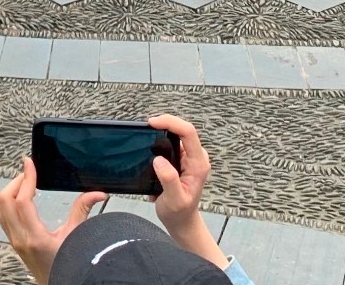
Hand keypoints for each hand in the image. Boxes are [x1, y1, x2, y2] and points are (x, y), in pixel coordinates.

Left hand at [0, 157, 104, 284]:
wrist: (58, 284)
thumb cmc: (67, 266)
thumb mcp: (76, 237)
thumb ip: (83, 211)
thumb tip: (97, 193)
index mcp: (34, 237)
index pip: (22, 200)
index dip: (26, 178)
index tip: (29, 163)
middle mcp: (20, 238)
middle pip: (5, 200)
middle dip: (16, 181)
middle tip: (30, 173)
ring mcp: (14, 240)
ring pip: (0, 208)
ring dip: (10, 191)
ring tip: (25, 183)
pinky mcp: (14, 241)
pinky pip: (2, 216)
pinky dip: (8, 202)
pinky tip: (21, 197)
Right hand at [148, 115, 227, 265]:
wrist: (182, 221)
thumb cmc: (179, 213)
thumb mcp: (174, 200)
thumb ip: (169, 180)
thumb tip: (159, 160)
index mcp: (198, 164)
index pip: (188, 133)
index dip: (171, 123)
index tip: (152, 123)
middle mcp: (196, 157)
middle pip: (183, 129)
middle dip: (165, 123)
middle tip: (146, 126)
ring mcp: (190, 157)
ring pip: (177, 134)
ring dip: (162, 130)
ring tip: (146, 134)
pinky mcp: (182, 159)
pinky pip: (172, 142)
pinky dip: (160, 138)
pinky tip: (150, 143)